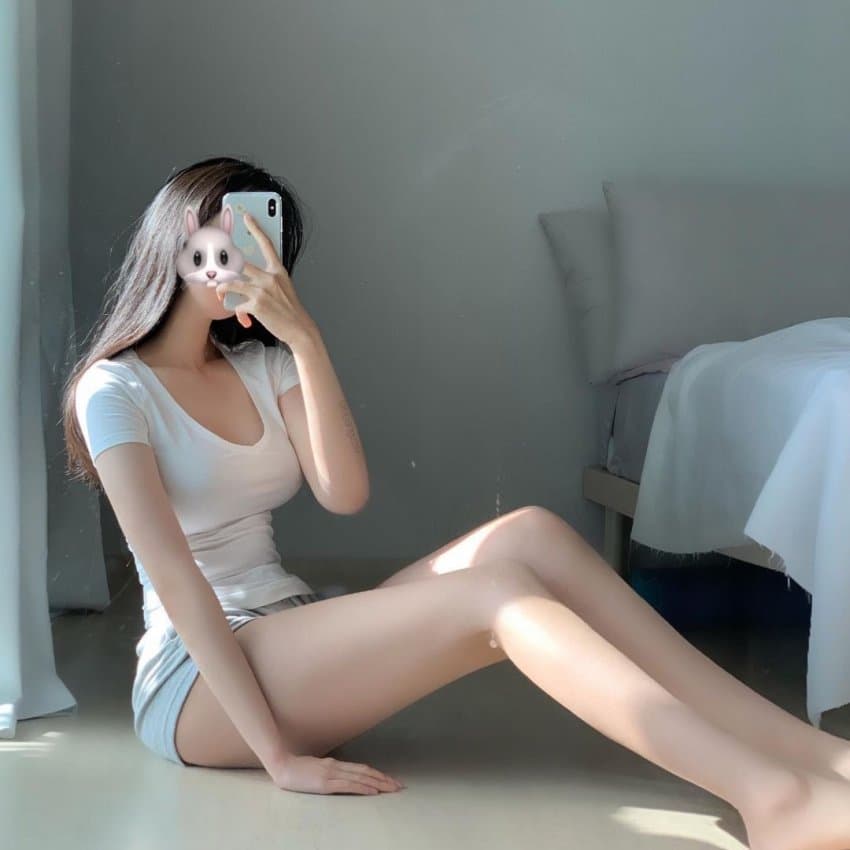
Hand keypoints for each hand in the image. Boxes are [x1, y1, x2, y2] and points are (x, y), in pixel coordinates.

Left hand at [215, 212, 313, 340]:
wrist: (299, 329)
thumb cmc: (290, 310)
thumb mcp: (283, 288)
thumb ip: (267, 279)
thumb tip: (245, 278)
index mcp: (278, 271)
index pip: (267, 244)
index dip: (256, 228)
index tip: (247, 216)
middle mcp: (270, 277)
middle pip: (240, 264)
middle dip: (223, 267)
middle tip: (214, 268)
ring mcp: (262, 290)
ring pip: (231, 283)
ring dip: (221, 289)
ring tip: (220, 293)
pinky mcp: (257, 305)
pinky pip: (237, 305)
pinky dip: (238, 313)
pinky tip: (245, 319)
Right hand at [268, 753, 405, 795]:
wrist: (283, 766)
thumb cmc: (297, 769)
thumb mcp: (317, 768)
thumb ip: (330, 771)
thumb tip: (342, 775)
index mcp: (336, 764)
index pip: (363, 769)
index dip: (378, 774)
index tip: (391, 780)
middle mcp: (337, 766)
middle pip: (366, 772)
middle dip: (384, 780)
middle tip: (399, 786)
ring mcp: (332, 774)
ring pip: (361, 778)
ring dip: (379, 784)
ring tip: (392, 789)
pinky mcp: (325, 783)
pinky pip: (348, 785)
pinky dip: (363, 788)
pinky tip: (373, 792)